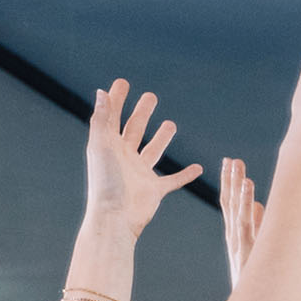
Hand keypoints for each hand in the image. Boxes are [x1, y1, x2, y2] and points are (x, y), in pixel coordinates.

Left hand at [83, 80, 199, 236]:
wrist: (115, 218)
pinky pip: (173, 180)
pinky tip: (198, 168)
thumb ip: (102, 119)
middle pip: (134, 129)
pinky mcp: (155, 190)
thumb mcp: (101, 146)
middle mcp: (124, 158)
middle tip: (151, 97)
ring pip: (153, 151)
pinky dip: (186, 175)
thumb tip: (102, 93)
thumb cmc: (105, 183)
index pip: (113, 117)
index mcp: (109, 146)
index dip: (117, 99)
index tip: (123, 83)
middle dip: (142, 113)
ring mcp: (140, 174)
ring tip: (171, 124)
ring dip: (161, 138)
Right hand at [218, 157, 264, 287]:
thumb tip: (260, 205)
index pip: (230, 204)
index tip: (230, 163)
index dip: (230, 183)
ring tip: (237, 165)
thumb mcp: (259, 247)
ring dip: (237, 185)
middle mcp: (235, 236)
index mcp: (236, 235)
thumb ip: (259, 225)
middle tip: (232, 159)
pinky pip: (245, 221)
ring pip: (235, 208)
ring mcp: (239, 242)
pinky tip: (248, 186)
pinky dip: (245, 202)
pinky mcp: (247, 248)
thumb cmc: (258, 278)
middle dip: (230, 180)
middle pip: (229, 202)